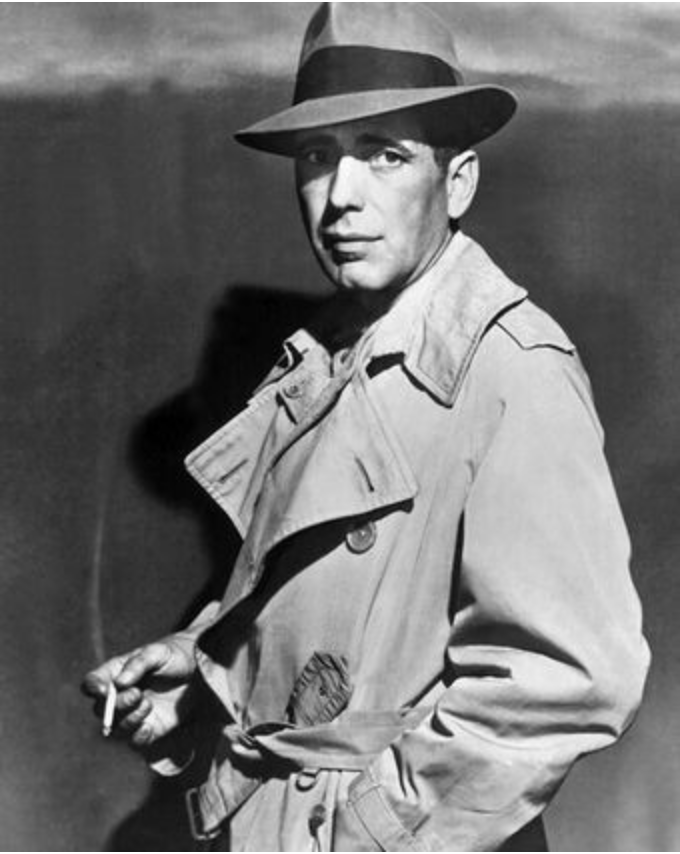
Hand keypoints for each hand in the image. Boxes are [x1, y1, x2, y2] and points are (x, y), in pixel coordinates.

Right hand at [81, 633, 197, 747]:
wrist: (201, 670)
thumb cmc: (175, 656)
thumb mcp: (158, 652)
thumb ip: (138, 664)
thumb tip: (119, 683)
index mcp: (116, 673)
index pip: (92, 683)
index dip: (92, 687)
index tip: (104, 690)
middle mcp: (120, 696)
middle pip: (101, 710)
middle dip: (116, 705)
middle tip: (137, 694)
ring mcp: (133, 714)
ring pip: (116, 728)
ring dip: (128, 719)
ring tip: (148, 704)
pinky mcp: (149, 729)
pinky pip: (134, 741)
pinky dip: (138, 737)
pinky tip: (148, 728)